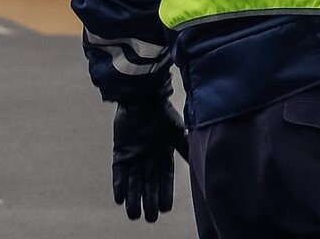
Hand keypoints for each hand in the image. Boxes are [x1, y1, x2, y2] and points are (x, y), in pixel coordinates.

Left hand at [112, 89, 187, 222]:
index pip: (165, 179)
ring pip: (134, 182)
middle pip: (149, 185)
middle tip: (150, 219)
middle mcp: (149, 159)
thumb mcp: (178, 132)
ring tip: (134, 215)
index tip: (165, 210)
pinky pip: (119, 173)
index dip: (164, 194)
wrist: (143, 99)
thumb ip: (186, 148)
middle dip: (149, 202)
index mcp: (164, 154)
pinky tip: (120, 199)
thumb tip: (200, 160)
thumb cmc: (162, 113)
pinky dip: (119, 185)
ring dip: (134, 198)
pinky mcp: (120, 152)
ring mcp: (134, 156)